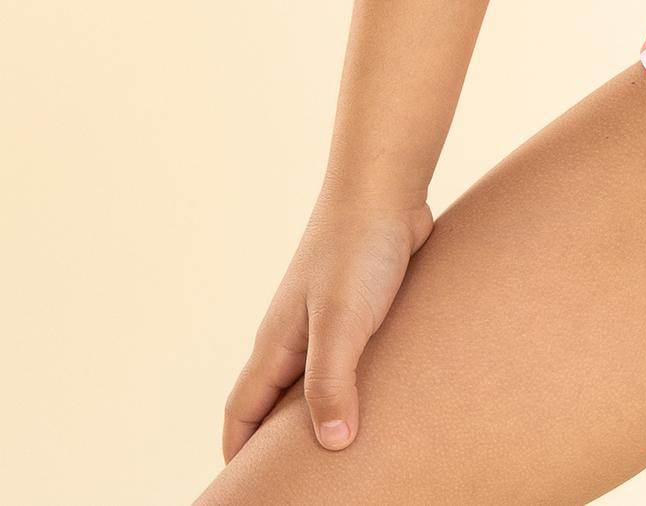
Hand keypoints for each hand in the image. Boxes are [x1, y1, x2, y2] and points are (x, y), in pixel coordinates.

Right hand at [221, 184, 433, 460]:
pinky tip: (387, 398)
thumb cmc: (358, 249)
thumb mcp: (342, 322)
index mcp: (276, 345)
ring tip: (349, 453)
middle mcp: (295, 336)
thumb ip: (331, 382)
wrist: (386, 188)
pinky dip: (358, 384)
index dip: (239, 455)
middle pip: (275, 405)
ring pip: (316, 382)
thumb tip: (331, 445)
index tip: (248, 491)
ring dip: (326, 413)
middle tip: (303, 481)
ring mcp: (327, 320)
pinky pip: (353, 358)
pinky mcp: (363, 307)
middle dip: (282, 444)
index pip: (241, 414)